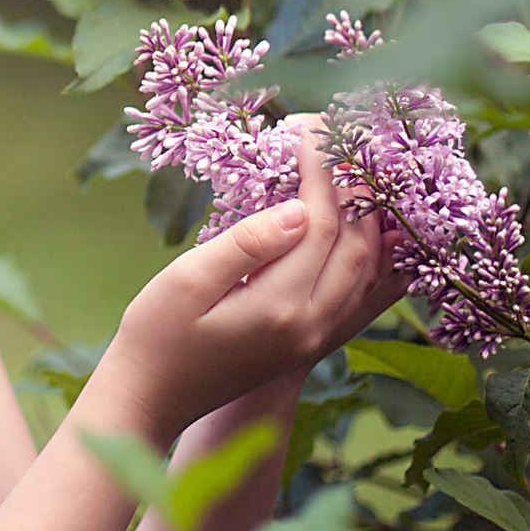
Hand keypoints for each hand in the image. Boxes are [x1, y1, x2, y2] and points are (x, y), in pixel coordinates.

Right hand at [99, 121, 407, 440]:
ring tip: (359, 174)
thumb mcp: (186, 282)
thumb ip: (246, 244)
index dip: (322, 171)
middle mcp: (312, 326)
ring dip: (371, 220)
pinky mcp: (312, 346)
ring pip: (370, 272)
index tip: (311, 131)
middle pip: (357, 245)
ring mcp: (317, 340)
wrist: (150, 399)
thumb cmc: (156, 336)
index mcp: (280, 307)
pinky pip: (364, 301)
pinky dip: (379, 263)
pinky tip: (378, 237)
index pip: (321, 224)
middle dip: (351, 186)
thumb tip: (298, 209)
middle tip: (336, 142)